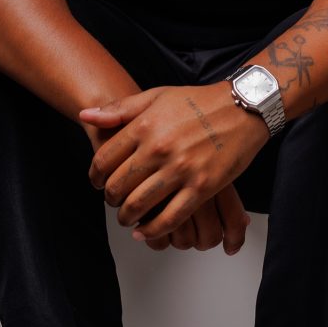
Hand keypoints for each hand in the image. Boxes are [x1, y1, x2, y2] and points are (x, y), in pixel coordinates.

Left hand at [79, 84, 267, 244]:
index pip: (104, 159)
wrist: (241, 107)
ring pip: (139, 205)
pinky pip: (169, 219)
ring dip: (127, 217)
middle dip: (110, 199)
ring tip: (128, 216)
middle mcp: (159, 148)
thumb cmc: (198, 101)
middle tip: (113, 200)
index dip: (95, 176)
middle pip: (118, 186)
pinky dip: (152, 230)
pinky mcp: (201, 187)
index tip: (98, 182)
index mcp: (145, 125)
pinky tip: (145, 231)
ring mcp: (181, 169)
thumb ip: (120, 109)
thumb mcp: (156, 96)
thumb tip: (86, 116)